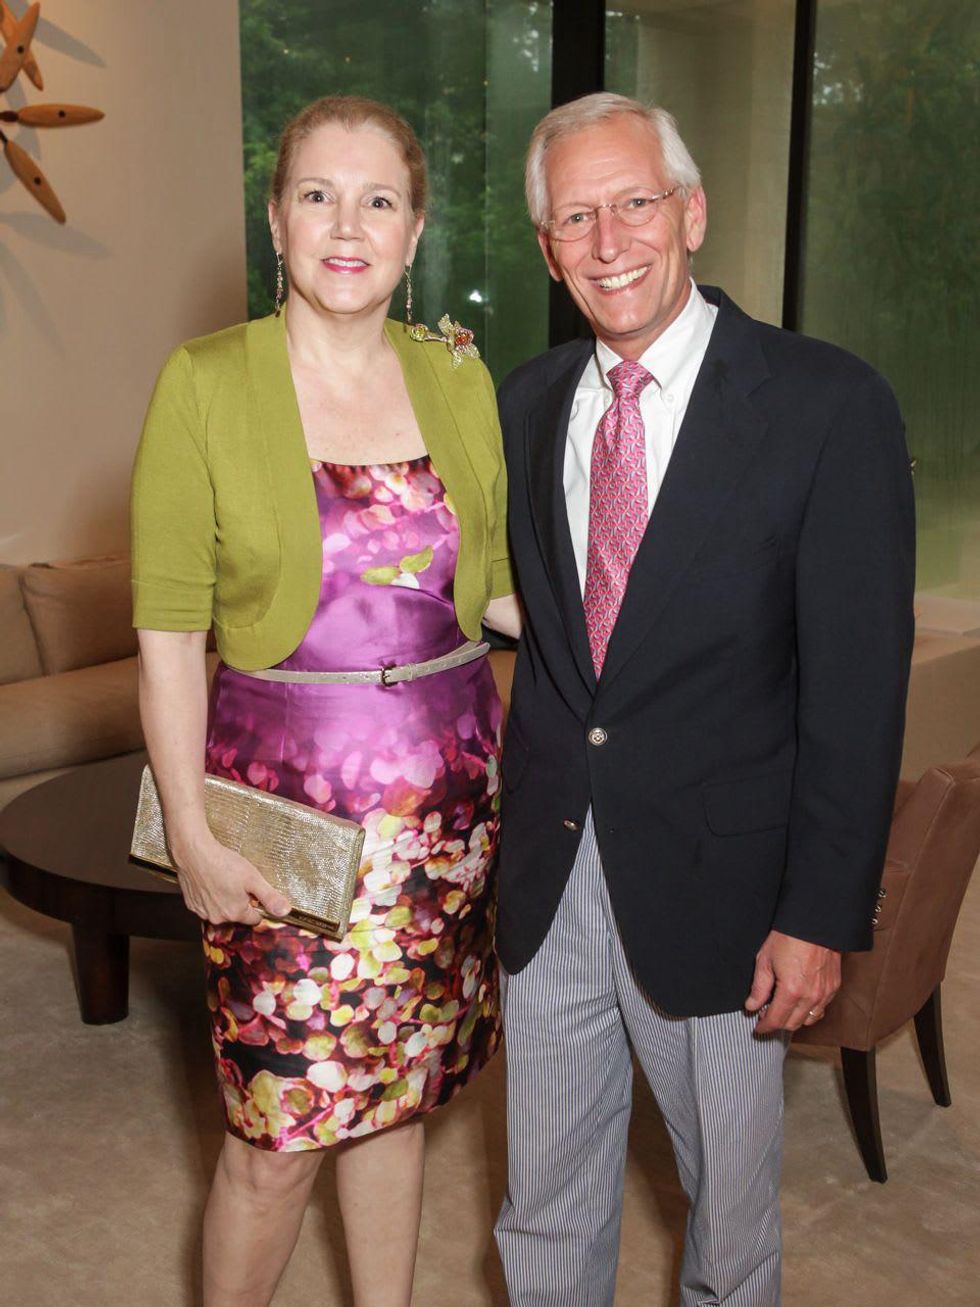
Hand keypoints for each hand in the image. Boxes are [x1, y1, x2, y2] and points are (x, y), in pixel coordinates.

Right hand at [169, 830, 291, 926]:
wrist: (194, 853)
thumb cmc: (224, 864)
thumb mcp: (253, 878)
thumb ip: (270, 897)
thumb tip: (285, 911)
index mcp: (235, 914)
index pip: (254, 919)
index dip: (256, 905)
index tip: (253, 892)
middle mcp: (218, 918)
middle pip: (236, 915)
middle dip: (240, 903)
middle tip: (237, 882)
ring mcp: (202, 913)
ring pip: (220, 911)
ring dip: (224, 901)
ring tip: (223, 881)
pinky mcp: (191, 905)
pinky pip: (206, 905)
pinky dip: (209, 898)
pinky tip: (210, 882)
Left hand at [745, 929, 840, 1033]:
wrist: (814, 923)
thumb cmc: (788, 937)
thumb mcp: (765, 960)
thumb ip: (759, 987)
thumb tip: (751, 1006)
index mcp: (791, 991)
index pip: (776, 1020)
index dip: (764, 1026)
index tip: (758, 1028)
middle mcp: (810, 996)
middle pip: (792, 1024)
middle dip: (778, 1024)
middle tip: (766, 1016)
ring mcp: (825, 993)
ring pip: (808, 1020)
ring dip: (794, 1019)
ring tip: (782, 1009)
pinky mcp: (834, 987)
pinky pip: (821, 1009)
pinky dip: (809, 1011)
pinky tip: (799, 1003)